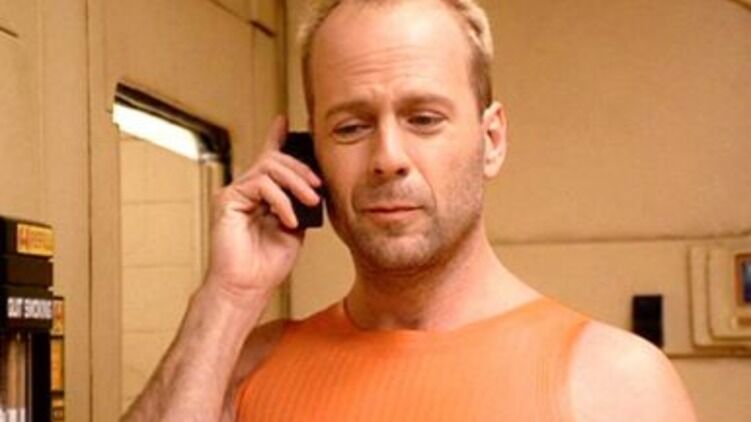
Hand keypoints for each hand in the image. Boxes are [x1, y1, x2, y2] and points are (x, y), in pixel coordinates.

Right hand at [206, 116, 321, 302]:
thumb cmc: (269, 263)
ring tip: (310, 201)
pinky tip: (290, 219)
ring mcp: (235, 193)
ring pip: (269, 167)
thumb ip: (300, 203)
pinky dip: (280, 200)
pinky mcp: (228, 200)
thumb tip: (313, 185)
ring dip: (296, 183)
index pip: (269, 159)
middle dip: (302, 169)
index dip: (276, 137)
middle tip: (318, 188)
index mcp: (262, 194)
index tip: (285, 121)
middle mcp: (246, 190)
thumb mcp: (295, 226)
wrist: (249, 287)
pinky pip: (260, 185)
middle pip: (275, 159)